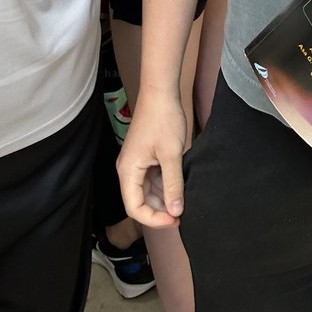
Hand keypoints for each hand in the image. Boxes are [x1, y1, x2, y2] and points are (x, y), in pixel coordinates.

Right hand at [117, 93, 187, 227]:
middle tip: (182, 212)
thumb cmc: (164, 119)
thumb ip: (173, 184)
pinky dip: (164, 184)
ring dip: (164, 197)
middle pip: (140, 201)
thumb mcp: (171, 155)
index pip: (135, 208)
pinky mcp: (144, 157)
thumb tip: (175, 211)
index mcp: (128, 171)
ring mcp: (136, 163)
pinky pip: (152, 178)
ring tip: (183, 199)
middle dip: (160, 210)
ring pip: (147, 191)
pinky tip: (179, 184)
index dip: (154, 219)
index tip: (175, 219)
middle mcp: (127, 170)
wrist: (161, 92)